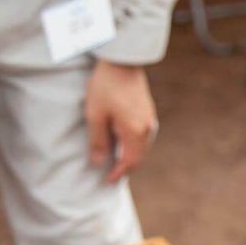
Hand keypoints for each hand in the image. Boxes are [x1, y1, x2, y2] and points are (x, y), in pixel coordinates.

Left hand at [85, 59, 157, 183]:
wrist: (122, 63)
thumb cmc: (106, 87)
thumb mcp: (95, 115)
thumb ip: (98, 141)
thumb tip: (99, 163)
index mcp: (134, 132)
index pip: (129, 162)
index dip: (118, 174)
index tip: (107, 182)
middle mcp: (146, 129)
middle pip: (138, 157)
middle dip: (126, 168)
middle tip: (112, 176)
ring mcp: (149, 120)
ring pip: (142, 147)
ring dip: (130, 157)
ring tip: (116, 161)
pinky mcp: (148, 112)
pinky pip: (143, 137)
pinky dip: (134, 145)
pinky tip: (123, 143)